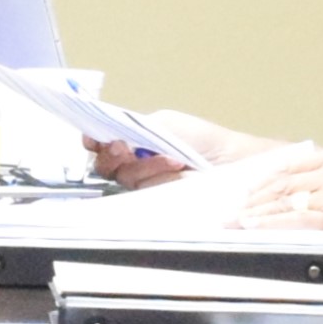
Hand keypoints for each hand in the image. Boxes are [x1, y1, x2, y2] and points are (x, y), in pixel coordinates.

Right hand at [92, 108, 273, 184]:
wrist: (229, 163)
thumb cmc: (203, 141)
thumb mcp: (165, 123)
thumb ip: (133, 127)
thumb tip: (110, 134)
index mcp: (135, 140)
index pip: (103, 142)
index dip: (94, 140)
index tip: (92, 138)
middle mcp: (136, 163)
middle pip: (106, 164)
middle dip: (111, 154)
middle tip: (122, 147)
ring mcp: (145, 183)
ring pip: (125, 178)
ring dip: (144, 166)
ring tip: (170, 158)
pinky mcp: (155, 200)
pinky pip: (142, 192)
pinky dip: (156, 177)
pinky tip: (171, 169)